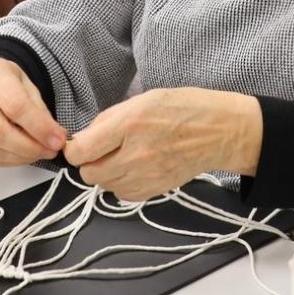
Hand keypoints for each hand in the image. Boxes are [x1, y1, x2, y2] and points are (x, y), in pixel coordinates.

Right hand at [0, 56, 67, 164]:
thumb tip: (55, 138)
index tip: (58, 140)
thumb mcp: (28, 84)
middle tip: (49, 150)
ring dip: (20, 157)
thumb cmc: (6, 81)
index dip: (39, 127)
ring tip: (39, 153)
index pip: (15, 105)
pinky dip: (9, 160)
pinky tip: (22, 154)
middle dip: (29, 147)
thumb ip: (40, 111)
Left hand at [62, 88, 262, 200]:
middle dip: (89, 162)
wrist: (220, 132)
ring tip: (122, 157)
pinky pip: (123, 195)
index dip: (74, 149)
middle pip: (89, 173)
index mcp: (129, 125)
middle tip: (100, 151)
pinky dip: (122, 184)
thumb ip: (109, 120)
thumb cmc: (184, 108)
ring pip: (105, 186)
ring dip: (106, 174)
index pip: (81, 151)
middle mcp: (135, 154)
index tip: (78, 145)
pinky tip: (134, 168)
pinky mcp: (155, 190)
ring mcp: (146, 176)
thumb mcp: (142, 100)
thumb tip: (83, 138)